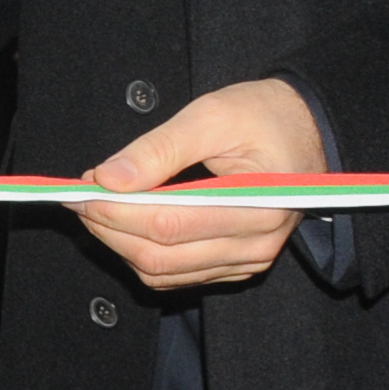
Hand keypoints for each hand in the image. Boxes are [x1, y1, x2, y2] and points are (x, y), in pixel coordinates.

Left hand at [75, 78, 318, 289]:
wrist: (307, 128)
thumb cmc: (264, 115)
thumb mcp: (212, 115)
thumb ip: (158, 148)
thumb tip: (108, 178)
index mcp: (260, 205)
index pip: (168, 223)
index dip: (115, 210)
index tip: (82, 188)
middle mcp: (258, 244)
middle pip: (160, 255)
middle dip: (109, 228)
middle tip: (81, 197)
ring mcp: (248, 260)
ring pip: (163, 272)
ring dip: (120, 243)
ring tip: (98, 206)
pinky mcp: (237, 265)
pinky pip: (177, 275)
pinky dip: (142, 254)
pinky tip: (125, 223)